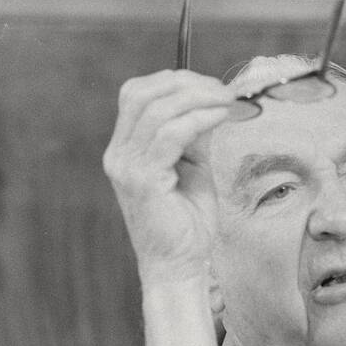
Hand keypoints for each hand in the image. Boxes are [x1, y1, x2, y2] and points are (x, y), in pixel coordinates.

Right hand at [103, 70, 233, 283]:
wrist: (180, 265)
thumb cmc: (187, 221)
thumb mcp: (194, 166)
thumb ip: (195, 133)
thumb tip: (212, 100)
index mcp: (125, 148)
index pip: (137, 94)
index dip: (173, 81)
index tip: (210, 84)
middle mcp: (119, 154)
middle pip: (141, 93)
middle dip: (185, 83)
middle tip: (221, 89)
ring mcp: (127, 167)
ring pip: (157, 110)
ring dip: (197, 98)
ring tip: (226, 101)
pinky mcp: (143, 180)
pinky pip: (170, 134)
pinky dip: (198, 118)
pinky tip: (220, 116)